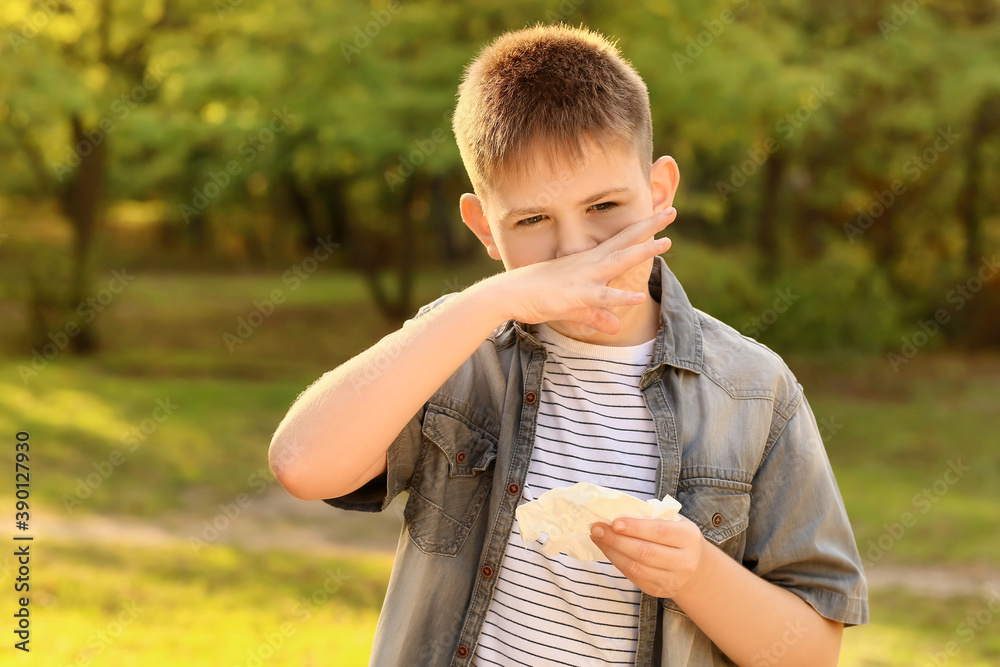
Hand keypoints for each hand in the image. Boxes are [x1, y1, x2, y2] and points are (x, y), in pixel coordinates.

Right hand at [495, 207, 675, 333]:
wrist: (509, 294)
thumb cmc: (537, 296)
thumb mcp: (573, 308)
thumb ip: (596, 316)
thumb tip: (615, 327)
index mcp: (589, 262)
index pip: (620, 240)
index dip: (641, 229)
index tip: (660, 215)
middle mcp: (589, 263)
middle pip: (624, 242)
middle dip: (648, 227)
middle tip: (671, 210)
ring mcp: (583, 276)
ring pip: (618, 260)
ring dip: (642, 251)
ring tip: (666, 242)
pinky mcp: (575, 294)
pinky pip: (601, 296)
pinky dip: (620, 296)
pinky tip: (638, 297)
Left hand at [589, 514, 705, 598]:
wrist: (695, 569)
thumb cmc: (678, 537)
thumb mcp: (674, 522)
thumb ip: (651, 517)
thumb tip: (617, 512)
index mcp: (689, 537)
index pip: (659, 532)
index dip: (635, 527)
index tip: (613, 521)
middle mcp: (684, 561)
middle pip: (644, 552)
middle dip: (616, 539)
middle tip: (596, 528)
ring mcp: (672, 579)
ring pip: (635, 566)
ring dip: (611, 551)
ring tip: (597, 537)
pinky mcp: (658, 590)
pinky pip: (632, 576)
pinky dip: (616, 561)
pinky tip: (607, 549)